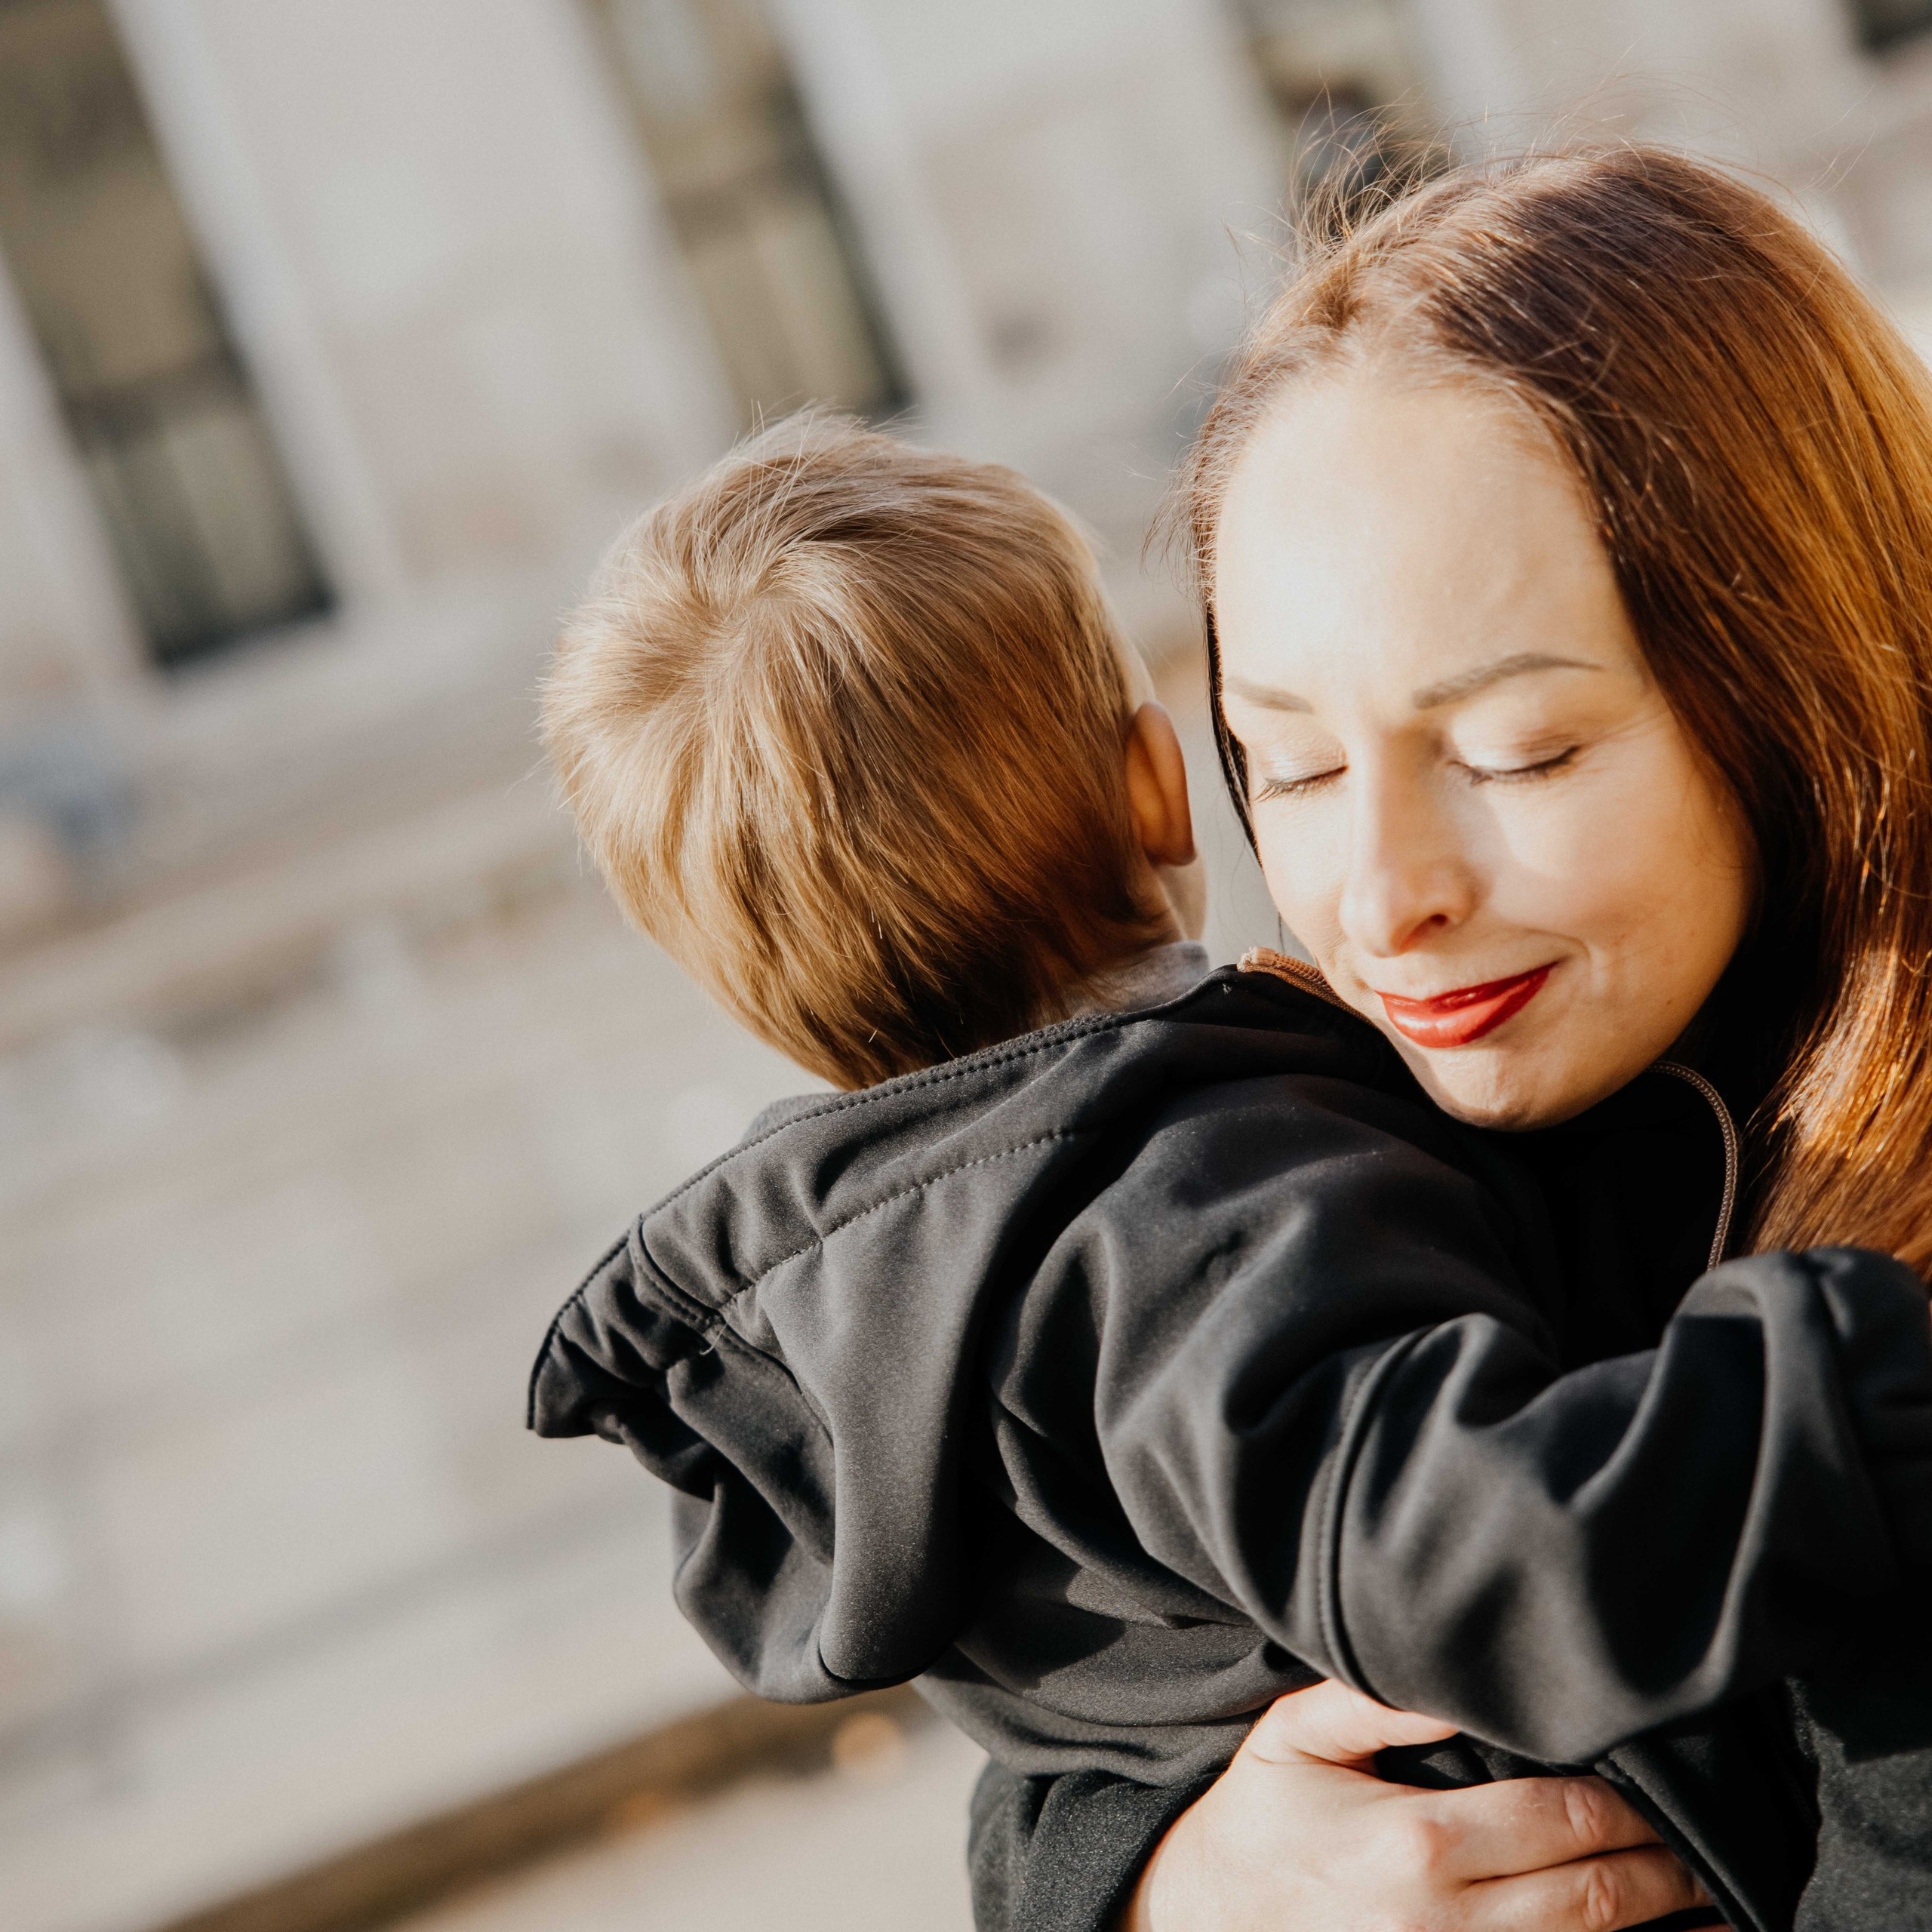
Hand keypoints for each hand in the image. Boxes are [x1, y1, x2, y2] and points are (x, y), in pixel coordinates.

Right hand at [1122, 1680, 1713, 1931]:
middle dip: (1668, 1872)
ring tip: (1714, 1908)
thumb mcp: (1293, 1739)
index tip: (1664, 1784)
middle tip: (1711, 1846)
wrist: (1197, 1923)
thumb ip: (1373, 1697)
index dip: (1631, 1806)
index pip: (1566, 1820)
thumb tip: (1455, 1673)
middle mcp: (1450, 1925)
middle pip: (1599, 1897)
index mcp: (1419, 1843)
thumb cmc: (1255, 1824)